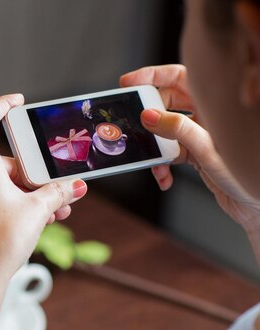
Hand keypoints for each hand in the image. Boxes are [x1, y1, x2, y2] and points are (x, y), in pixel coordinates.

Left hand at [0, 94, 86, 293]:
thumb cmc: (1, 242)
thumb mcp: (35, 211)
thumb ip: (56, 193)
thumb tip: (76, 187)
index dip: (4, 105)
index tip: (17, 101)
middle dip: (29, 176)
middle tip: (53, 193)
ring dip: (18, 193)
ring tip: (48, 215)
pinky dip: (0, 201)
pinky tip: (22, 221)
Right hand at [121, 65, 259, 243]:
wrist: (256, 207)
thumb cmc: (248, 175)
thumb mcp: (209, 151)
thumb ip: (179, 130)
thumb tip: (150, 116)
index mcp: (215, 105)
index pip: (179, 78)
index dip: (153, 75)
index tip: (129, 82)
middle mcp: (207, 116)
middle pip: (167, 103)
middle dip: (148, 118)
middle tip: (136, 127)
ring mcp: (199, 135)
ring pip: (165, 132)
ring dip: (154, 148)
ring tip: (155, 162)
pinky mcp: (194, 154)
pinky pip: (169, 153)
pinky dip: (162, 166)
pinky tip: (165, 178)